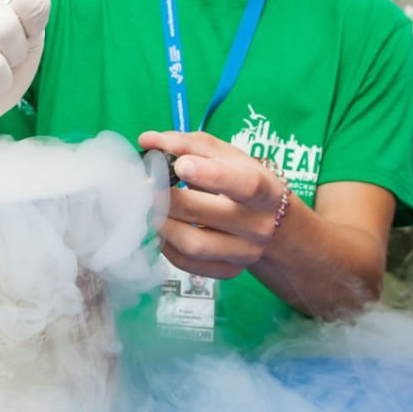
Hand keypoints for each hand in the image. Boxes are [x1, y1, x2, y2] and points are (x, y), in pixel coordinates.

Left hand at [138, 131, 287, 278]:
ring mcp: (245, 252)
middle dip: (168, 198)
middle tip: (145, 186)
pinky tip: (163, 228)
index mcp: (265, 189)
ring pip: (193, 244)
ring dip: (162, 224)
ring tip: (150, 207)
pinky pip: (187, 264)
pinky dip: (166, 246)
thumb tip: (147, 140)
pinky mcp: (229, 271)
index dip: (211, 176)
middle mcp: (259, 225)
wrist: (268, 220)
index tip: (179, 166)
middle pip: (206, 214)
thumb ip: (185, 144)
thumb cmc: (240, 179)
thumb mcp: (223, 155)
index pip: (244, 185)